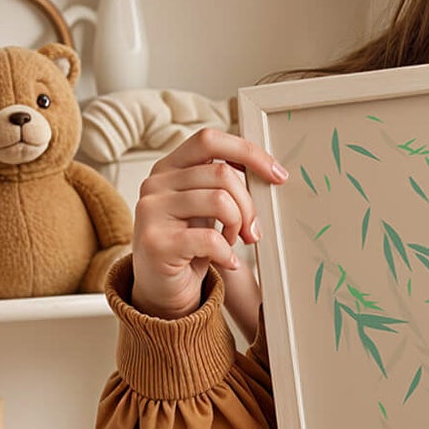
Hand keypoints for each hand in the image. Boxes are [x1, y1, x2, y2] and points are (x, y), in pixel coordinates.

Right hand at [130, 128, 286, 321]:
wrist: (160, 288)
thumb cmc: (189, 242)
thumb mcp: (205, 205)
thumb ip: (223, 184)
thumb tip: (269, 173)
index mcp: (169, 167)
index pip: (210, 140)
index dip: (248, 152)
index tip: (277, 174)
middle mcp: (155, 184)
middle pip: (223, 174)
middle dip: (249, 204)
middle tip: (253, 230)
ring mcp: (151, 211)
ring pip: (220, 202)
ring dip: (238, 226)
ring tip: (233, 242)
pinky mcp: (156, 242)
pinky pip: (211, 238)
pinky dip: (228, 253)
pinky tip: (227, 261)